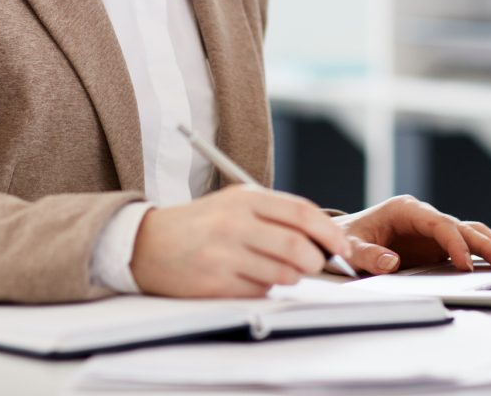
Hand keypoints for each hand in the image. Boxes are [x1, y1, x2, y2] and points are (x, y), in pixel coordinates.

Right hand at [131, 184, 352, 297]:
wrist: (148, 243)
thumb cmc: (202, 223)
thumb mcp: (235, 204)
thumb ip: (276, 215)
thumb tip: (323, 239)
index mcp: (244, 198)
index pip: (301, 213)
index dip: (329, 233)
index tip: (342, 247)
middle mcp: (235, 224)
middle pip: (297, 247)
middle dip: (316, 260)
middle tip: (314, 263)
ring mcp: (224, 255)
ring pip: (283, 274)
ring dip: (291, 277)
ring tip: (277, 268)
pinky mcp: (216, 284)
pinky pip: (260, 292)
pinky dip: (265, 288)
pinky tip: (248, 277)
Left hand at [333, 195, 490, 275]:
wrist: (344, 238)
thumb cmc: (348, 239)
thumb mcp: (351, 248)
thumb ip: (368, 255)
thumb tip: (391, 263)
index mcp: (405, 210)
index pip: (438, 223)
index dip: (454, 242)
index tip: (465, 264)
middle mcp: (423, 216)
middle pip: (459, 226)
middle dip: (483, 243)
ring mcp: (432, 230)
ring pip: (468, 232)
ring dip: (490, 244)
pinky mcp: (436, 244)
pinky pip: (466, 242)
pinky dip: (487, 246)